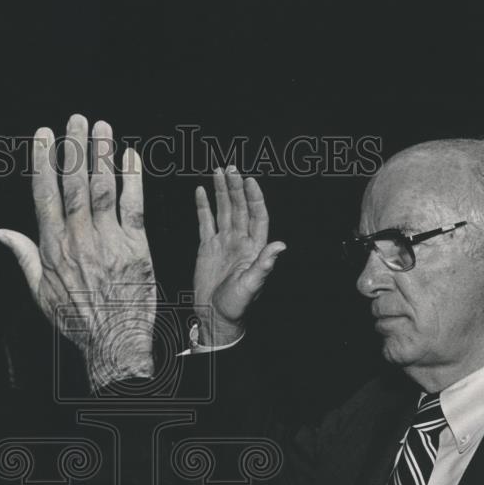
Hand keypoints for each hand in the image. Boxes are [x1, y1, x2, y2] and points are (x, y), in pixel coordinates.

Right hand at [0, 114, 155, 390]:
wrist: (114, 342)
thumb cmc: (77, 320)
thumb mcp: (41, 292)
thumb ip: (24, 256)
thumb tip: (0, 231)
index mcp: (54, 248)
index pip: (45, 194)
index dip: (44, 161)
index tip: (43, 135)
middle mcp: (79, 239)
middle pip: (75, 184)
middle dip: (74, 148)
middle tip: (75, 118)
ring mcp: (109, 242)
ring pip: (104, 189)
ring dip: (103, 154)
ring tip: (102, 126)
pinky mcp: (137, 248)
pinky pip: (134, 206)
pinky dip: (133, 179)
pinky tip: (132, 156)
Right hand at [193, 166, 285, 345]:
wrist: (214, 316)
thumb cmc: (236, 306)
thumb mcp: (252, 285)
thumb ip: (264, 264)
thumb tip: (281, 245)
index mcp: (254, 248)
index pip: (257, 216)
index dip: (254, 197)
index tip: (249, 181)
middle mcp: (240, 241)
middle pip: (239, 208)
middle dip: (235, 187)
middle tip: (230, 168)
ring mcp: (223, 243)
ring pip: (223, 211)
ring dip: (221, 191)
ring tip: (217, 172)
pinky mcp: (207, 247)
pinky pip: (206, 222)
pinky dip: (204, 206)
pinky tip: (202, 191)